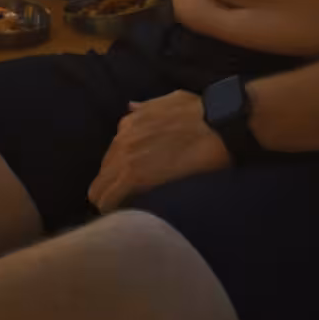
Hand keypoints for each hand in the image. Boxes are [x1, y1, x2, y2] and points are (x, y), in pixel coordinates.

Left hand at [88, 91, 230, 212]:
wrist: (218, 125)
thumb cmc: (201, 112)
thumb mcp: (169, 100)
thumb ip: (146, 107)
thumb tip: (131, 106)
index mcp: (129, 123)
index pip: (112, 154)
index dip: (118, 170)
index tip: (126, 183)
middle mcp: (122, 139)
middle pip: (103, 172)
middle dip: (110, 187)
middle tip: (123, 203)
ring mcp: (126, 158)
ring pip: (101, 187)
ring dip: (108, 199)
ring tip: (121, 214)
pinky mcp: (135, 177)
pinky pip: (110, 198)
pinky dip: (112, 208)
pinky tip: (118, 218)